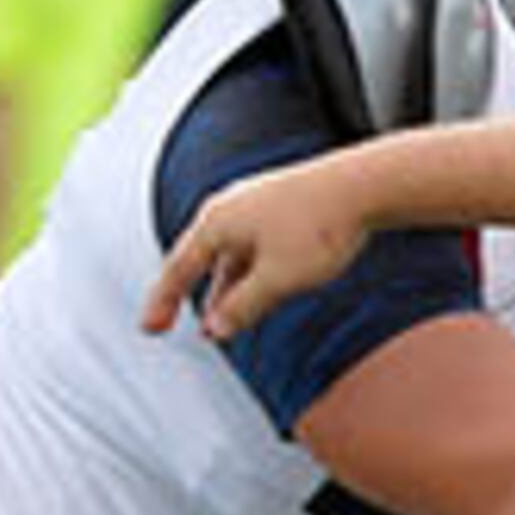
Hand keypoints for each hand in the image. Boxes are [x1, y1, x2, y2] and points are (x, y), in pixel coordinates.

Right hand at [139, 166, 372, 340]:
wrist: (364, 184)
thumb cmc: (320, 226)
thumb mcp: (278, 279)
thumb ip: (243, 307)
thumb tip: (216, 330)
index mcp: (216, 223)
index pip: (178, 270)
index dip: (162, 303)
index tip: (149, 328)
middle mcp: (228, 208)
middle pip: (200, 260)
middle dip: (190, 296)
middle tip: (178, 324)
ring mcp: (254, 204)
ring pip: (230, 255)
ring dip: (225, 289)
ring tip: (223, 319)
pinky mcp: (280, 205)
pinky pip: (252, 246)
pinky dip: (249, 273)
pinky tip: (259, 290)